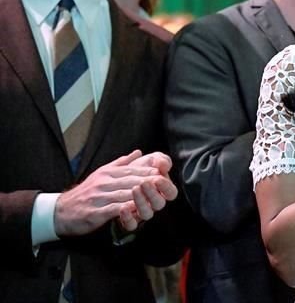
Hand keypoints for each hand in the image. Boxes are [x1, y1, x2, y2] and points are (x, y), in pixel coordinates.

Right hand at [54, 150, 177, 236]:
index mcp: (107, 173)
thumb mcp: (101, 173)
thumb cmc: (84, 192)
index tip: (163, 172)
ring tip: (155, 194)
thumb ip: (121, 163)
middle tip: (164, 182)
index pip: (131, 170)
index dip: (148, 171)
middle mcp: (103, 183)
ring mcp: (99, 197)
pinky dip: (125, 209)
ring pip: (123, 194)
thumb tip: (138, 152)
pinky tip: (136, 209)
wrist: (60, 211)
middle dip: (148, 181)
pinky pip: (113, 209)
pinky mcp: (95, 212)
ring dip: (140, 194)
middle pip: (130, 181)